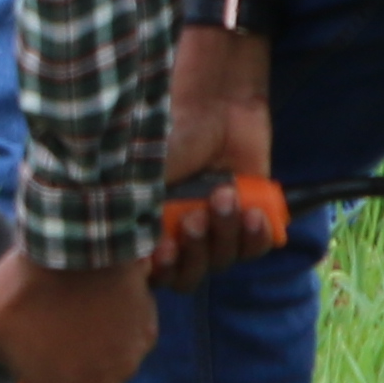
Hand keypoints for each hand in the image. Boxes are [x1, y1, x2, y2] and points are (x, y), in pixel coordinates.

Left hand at [0, 245, 157, 382]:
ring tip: (60, 314)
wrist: (77, 244)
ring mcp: (132, 349)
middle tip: (48, 347)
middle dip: (75, 371)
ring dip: (92, 344)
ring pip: (111, 357)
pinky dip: (109, 319)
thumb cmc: (28, 295)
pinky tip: (84, 297)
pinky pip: (126, 328)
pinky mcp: (145, 318)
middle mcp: (110, 379)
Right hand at [152, 23, 277, 285]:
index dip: (162, 271)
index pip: (154, 275)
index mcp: (148, 232)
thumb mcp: (137, 177)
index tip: (163, 250)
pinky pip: (256, 248)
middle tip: (195, 218)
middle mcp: (182, 237)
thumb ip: (128, 217)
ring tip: (225, 196)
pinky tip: (252, 214)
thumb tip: (129, 258)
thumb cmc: (170, 138)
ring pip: (223, 261)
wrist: (216, 106)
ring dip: (226, 234)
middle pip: (190, 276)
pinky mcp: (250, 219)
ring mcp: (217, 229)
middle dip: (196, 252)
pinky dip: (256, 236)